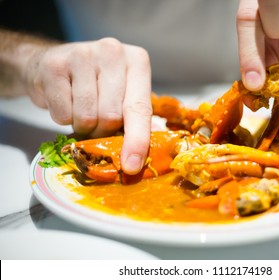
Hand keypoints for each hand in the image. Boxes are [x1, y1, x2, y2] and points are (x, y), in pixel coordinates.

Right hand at [27, 37, 151, 173]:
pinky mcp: (54, 65)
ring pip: (86, 117)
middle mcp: (113, 52)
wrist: (52, 63)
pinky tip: (64, 100)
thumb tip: (148, 147)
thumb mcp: (123, 93)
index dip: (137, 140)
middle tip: (96, 120)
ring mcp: (82, 54)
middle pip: (111, 117)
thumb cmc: (95, 84)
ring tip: (79, 108)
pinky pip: (62, 113)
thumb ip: (138, 117)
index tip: (132, 165)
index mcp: (137, 61)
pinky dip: (62, 118)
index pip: (140, 108)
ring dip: (82, 125)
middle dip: (102, 130)